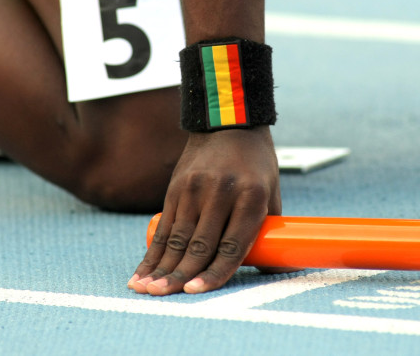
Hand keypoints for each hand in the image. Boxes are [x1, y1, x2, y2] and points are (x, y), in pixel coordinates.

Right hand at [128, 126, 280, 294]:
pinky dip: (152, 253)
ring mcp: (195, 189)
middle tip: (165, 297)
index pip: (232, 244)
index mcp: (251, 197)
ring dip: (161, 268)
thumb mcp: (271, 190)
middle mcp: (221, 193)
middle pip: (199, 244)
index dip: (214, 272)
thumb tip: (278, 268)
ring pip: (177, 238)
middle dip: (180, 275)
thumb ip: (269, 229)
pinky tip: (142, 271)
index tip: (196, 291)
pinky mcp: (176, 188)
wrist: (228, 121)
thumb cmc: (256, 163)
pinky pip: (164, 226)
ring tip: (147, 291)